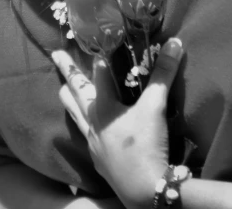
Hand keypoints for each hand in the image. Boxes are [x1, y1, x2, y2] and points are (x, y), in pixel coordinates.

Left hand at [52, 39, 183, 208]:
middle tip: (56, 55)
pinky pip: (84, 135)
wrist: (143, 191)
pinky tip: (85, 126)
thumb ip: (163, 74)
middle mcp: (92, 122)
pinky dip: (81, 123)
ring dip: (69, 97)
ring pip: (74, 113)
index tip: (86, 40)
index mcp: (102, 107)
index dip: (97, 57)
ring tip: (62, 87)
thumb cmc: (146, 145)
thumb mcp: (156, 106)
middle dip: (66, 71)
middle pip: (75, 90)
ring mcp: (92, 142)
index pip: (98, 74)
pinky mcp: (97, 159)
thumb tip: (175, 43)